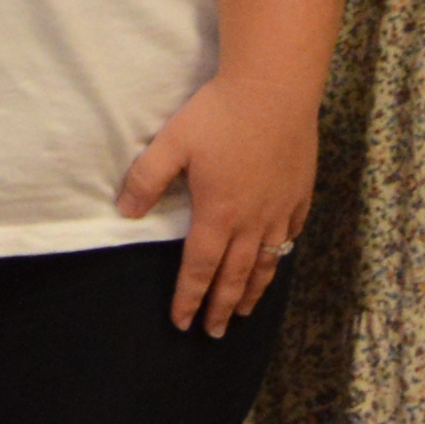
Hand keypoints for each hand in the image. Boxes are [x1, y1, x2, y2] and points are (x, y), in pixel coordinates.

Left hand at [120, 72, 319, 333]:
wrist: (275, 90)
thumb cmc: (219, 114)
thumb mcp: (171, 143)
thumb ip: (146, 179)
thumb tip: (125, 211)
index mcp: (217, 214)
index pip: (199, 268)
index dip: (189, 298)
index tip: (182, 322)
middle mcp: (251, 221)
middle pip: (234, 276)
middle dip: (221, 307)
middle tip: (214, 333)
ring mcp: (280, 210)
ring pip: (266, 262)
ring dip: (252, 291)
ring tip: (243, 312)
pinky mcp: (300, 195)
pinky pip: (290, 235)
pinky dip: (280, 255)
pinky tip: (275, 261)